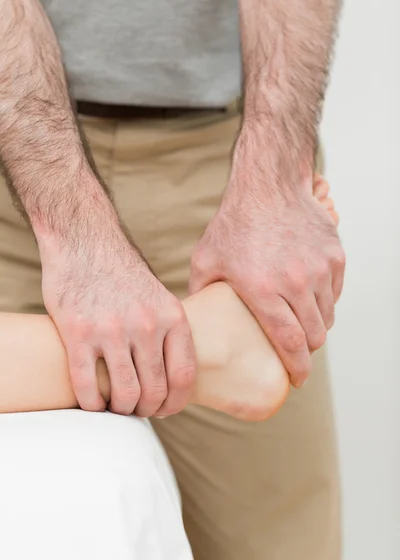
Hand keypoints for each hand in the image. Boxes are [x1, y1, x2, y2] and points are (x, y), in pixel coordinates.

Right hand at [39, 222, 195, 416]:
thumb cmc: (122, 274)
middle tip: (137, 409)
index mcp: (172, 317)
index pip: (183, 376)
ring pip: (125, 393)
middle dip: (147, 409)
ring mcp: (112, 330)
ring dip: (121, 408)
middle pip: (155, 390)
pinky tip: (93, 402)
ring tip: (116, 406)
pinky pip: (88, 385)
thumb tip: (174, 375)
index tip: (165, 409)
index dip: (175, 402)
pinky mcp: (78, 333)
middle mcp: (146, 325)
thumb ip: (168, 332)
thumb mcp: (159, 298)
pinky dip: (92, 404)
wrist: (85, 242)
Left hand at [190, 144, 344, 387]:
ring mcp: (319, 267)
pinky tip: (307, 297)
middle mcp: (296, 281)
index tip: (296, 381)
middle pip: (314, 336)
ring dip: (316, 326)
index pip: (290, 343)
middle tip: (295, 354)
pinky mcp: (334, 255)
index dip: (296, 368)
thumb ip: (201, 294)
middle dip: (306, 352)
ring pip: (327, 316)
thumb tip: (193, 320)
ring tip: (300, 326)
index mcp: (263, 288)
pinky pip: (335, 292)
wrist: (267, 186)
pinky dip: (324, 301)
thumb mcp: (207, 260)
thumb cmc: (234, 223)